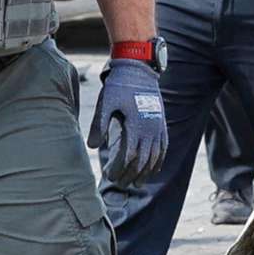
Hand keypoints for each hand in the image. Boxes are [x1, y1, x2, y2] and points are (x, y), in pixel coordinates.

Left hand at [89, 55, 168, 187]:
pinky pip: (163, 149)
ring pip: (155, 158)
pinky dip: (158, 162)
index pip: (130, 156)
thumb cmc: (118, 87)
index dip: (120, 168)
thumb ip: (99, 125)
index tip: (109, 174)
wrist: (138, 71)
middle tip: (119, 183)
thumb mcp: (105, 103)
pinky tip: (152, 170)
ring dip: (145, 173)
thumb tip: (91, 146)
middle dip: (131, 174)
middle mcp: (150, 130)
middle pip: (143, 161)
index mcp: (136, 125)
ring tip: (136, 183)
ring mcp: (158, 128)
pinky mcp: (161, 125)